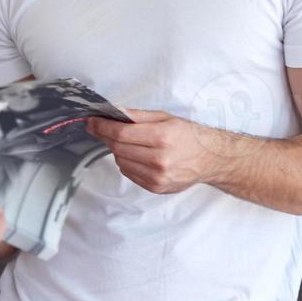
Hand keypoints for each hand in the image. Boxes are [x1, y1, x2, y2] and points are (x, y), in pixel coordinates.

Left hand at [86, 109, 234, 194]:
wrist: (210, 159)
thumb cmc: (188, 135)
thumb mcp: (165, 117)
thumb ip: (137, 116)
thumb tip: (113, 112)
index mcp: (162, 138)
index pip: (121, 133)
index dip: (102, 127)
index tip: (91, 122)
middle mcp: (159, 160)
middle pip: (118, 148)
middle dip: (105, 137)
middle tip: (99, 129)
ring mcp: (157, 177)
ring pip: (121, 162)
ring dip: (117, 150)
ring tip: (127, 142)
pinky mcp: (156, 187)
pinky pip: (129, 173)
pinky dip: (127, 162)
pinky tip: (136, 155)